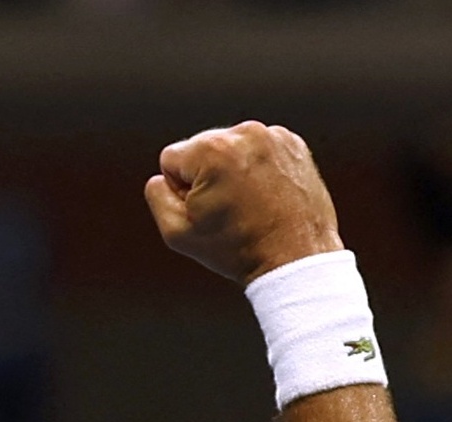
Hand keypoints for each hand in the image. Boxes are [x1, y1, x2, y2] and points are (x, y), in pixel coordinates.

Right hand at [144, 122, 342, 284]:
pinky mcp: (293, 144)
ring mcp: (273, 136)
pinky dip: (260, 170)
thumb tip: (161, 177)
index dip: (180, 191)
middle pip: (202, 149)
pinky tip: (267, 197)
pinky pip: (260, 150)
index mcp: (211, 149)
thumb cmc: (237, 249)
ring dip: (234, 172)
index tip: (206, 212)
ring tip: (251, 206)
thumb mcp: (178, 233)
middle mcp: (243, 133)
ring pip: (232, 149)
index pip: (171, 159)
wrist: (295, 259)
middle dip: (208, 177)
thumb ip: (157, 196)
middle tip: (230, 212)